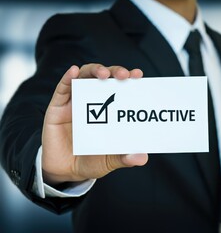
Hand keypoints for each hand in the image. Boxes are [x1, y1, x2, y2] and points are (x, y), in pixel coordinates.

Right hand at [42, 64, 147, 184]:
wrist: (65, 170)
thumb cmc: (90, 161)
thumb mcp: (109, 160)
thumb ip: (123, 157)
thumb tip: (143, 158)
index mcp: (108, 111)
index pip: (119, 88)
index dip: (128, 79)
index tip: (138, 75)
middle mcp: (93, 102)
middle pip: (103, 78)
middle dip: (114, 72)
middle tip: (124, 75)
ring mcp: (75, 102)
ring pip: (84, 77)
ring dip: (94, 70)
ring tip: (103, 74)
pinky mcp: (57, 107)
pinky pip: (62, 88)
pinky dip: (68, 78)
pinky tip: (73, 71)